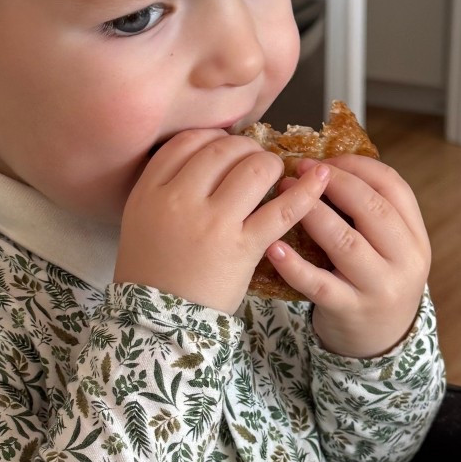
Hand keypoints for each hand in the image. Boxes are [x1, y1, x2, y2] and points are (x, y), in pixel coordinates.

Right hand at [114, 129, 332, 314]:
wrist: (158, 323)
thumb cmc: (151, 272)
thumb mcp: (140, 219)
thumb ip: (164, 186)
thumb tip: (203, 158)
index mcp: (150, 191)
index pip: (188, 142)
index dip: (213, 138)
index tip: (224, 148)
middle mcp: (180, 200)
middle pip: (222, 149)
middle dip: (245, 149)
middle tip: (253, 161)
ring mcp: (213, 222)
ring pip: (254, 169)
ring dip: (270, 165)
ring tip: (275, 174)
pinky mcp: (244, 247)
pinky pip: (282, 209)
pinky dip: (306, 191)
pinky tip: (320, 180)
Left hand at [268, 154, 431, 356]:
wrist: (381, 341)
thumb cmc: (376, 281)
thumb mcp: (390, 247)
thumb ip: (371, 213)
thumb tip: (325, 166)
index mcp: (416, 237)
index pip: (394, 186)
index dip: (358, 166)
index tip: (326, 158)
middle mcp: (405, 261)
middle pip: (372, 208)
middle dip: (333, 182)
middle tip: (300, 168)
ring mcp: (379, 288)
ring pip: (345, 242)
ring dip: (312, 212)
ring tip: (282, 194)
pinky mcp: (350, 310)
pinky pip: (319, 284)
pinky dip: (294, 265)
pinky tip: (273, 247)